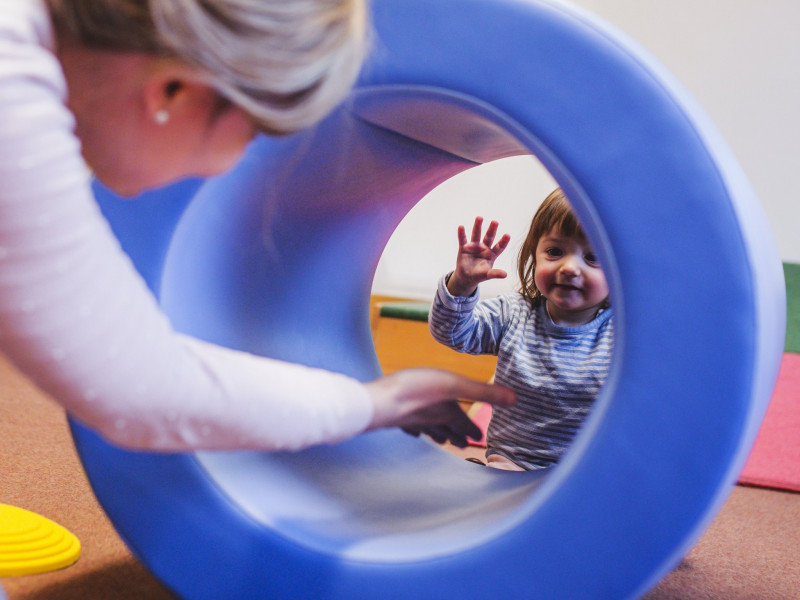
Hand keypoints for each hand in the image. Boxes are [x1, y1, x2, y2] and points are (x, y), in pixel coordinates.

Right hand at [364, 369, 515, 447]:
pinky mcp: (396, 417)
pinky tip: (411, 428)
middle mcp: (431, 420)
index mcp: (448, 413)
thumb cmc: (416, 390)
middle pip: (447, 431)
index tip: (479, 438)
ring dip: (437, 435)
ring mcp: (412, 421)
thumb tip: (516, 399)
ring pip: (428, 430)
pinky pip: (409, 426)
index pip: (465, 425)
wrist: (379, 401)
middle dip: (456, 437)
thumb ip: (484, 392)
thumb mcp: (455, 384)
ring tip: (441, 439)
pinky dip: (414, 429)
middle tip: (463, 444)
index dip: (473, 430)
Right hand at [447, 217, 510, 296]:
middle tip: (495, 222)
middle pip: (489, 237)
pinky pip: (463, 240)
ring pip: (476, 235)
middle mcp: (484, 248)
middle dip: (492, 230)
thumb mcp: (487, 275)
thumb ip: (495, 274)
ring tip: (480, 217)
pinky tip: (461, 227)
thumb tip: (505, 275)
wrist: (466, 277)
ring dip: (478, 226)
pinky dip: (461, 233)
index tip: (508, 235)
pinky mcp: (464, 248)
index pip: (499, 247)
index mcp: (491, 254)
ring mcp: (474, 247)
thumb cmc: (478, 275)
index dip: (503, 241)